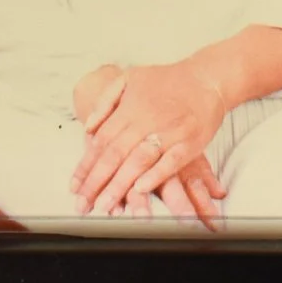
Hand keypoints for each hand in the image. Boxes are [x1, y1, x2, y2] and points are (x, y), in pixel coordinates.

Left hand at [70, 61, 228, 217]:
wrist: (207, 78)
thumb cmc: (167, 81)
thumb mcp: (129, 78)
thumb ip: (106, 101)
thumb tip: (88, 128)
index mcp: (130, 107)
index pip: (101, 141)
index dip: (86, 165)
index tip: (74, 187)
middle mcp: (147, 120)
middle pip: (116, 154)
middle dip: (97, 182)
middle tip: (83, 204)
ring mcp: (169, 132)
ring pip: (139, 161)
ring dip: (119, 185)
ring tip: (104, 204)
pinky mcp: (190, 142)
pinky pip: (170, 162)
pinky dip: (155, 176)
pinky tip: (140, 190)